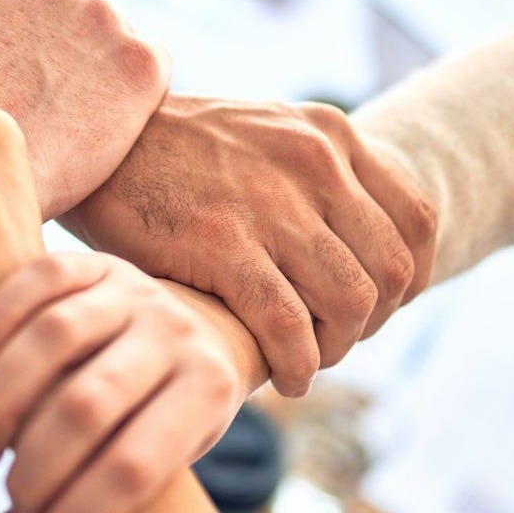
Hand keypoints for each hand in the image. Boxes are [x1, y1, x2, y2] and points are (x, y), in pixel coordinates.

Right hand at [0, 253, 241, 512]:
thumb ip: (81, 505)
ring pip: (55, 337)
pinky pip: (38, 281)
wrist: (202, 331)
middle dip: (37, 466)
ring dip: (1, 402)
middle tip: (12, 495)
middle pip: (88, 404)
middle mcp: (179, 333)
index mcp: (209, 390)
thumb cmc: (166, 417)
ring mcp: (138, 290)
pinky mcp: (98, 262)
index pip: (137, 466)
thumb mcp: (155, 462)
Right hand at [60, 94, 436, 396]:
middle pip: (391, 269)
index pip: (417, 220)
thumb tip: (352, 244)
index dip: (410, 278)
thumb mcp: (264, 135)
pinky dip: (297, 364)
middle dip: (373, 322)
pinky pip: (288, 325)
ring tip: (306, 360)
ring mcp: (271, 204)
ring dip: (336, 348)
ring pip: (350, 302)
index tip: (378, 307)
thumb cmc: (175, 151)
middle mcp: (315, 164)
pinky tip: (282, 377)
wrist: (97, 137)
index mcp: (330, 137)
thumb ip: (314, 177)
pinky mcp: (223, 244)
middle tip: (334, 339)